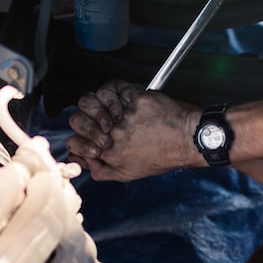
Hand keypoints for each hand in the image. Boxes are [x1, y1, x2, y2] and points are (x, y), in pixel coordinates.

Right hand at [67, 80, 201, 180]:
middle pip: (76, 117)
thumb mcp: (129, 174)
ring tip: (114, 112)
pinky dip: (115, 92)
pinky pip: (113, 87)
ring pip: (91, 99)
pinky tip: (124, 102)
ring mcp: (124, 114)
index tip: (91, 138)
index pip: (73, 142)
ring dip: (97, 104)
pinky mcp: (135, 98)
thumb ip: (101, 170)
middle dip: (84, 119)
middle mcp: (113, 133)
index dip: (78, 139)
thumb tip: (81, 161)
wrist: (189, 139)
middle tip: (102, 124)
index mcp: (109, 153)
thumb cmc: (164, 155)